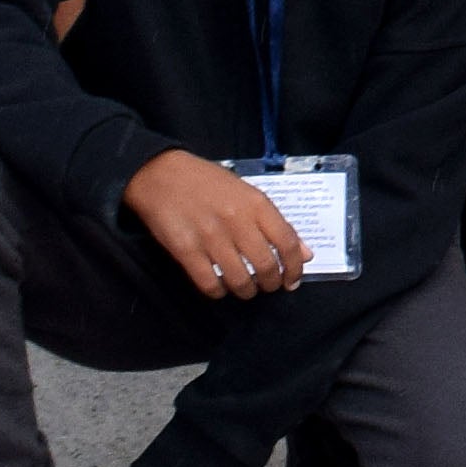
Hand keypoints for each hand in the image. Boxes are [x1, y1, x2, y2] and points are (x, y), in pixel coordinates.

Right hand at [125, 147, 311, 300]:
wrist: (161, 174)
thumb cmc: (207, 182)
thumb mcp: (246, 192)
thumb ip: (275, 222)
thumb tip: (304, 253)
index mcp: (256, 203)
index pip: (288, 243)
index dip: (294, 268)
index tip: (292, 280)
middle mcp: (236, 221)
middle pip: (266, 266)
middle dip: (271, 284)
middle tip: (267, 286)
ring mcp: (210, 237)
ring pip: (240, 280)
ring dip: (247, 291)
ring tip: (245, 288)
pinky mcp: (185, 250)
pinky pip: (210, 284)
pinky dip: (219, 292)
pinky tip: (220, 286)